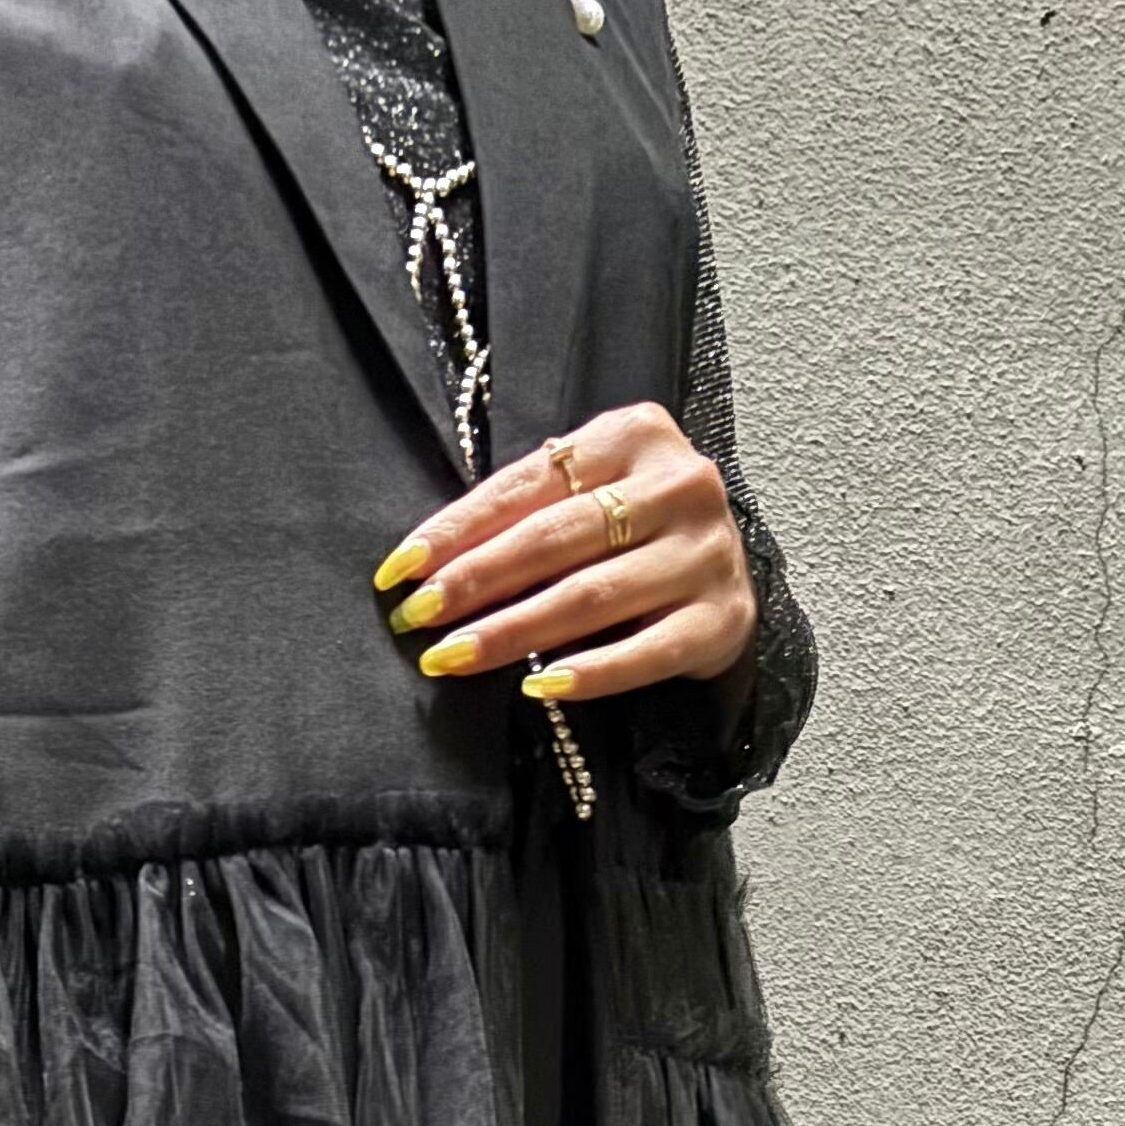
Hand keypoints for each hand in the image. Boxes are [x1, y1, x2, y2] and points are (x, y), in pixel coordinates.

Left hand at [373, 404, 755, 708]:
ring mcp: (705, 552)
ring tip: (453, 658)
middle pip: (555, 539)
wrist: (724, 576)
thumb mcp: (585, 497)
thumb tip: (429, 570)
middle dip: (475, 582)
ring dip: (513, 632)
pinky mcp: (722, 618)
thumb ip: (527, 513)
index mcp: (633, 436)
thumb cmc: (634, 533)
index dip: (457, 529)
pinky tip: (541, 689)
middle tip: (417, 618)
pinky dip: (591, 674)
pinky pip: (646, 653)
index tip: (400, 571)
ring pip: (592, 595)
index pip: (526, 485)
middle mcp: (678, 484)